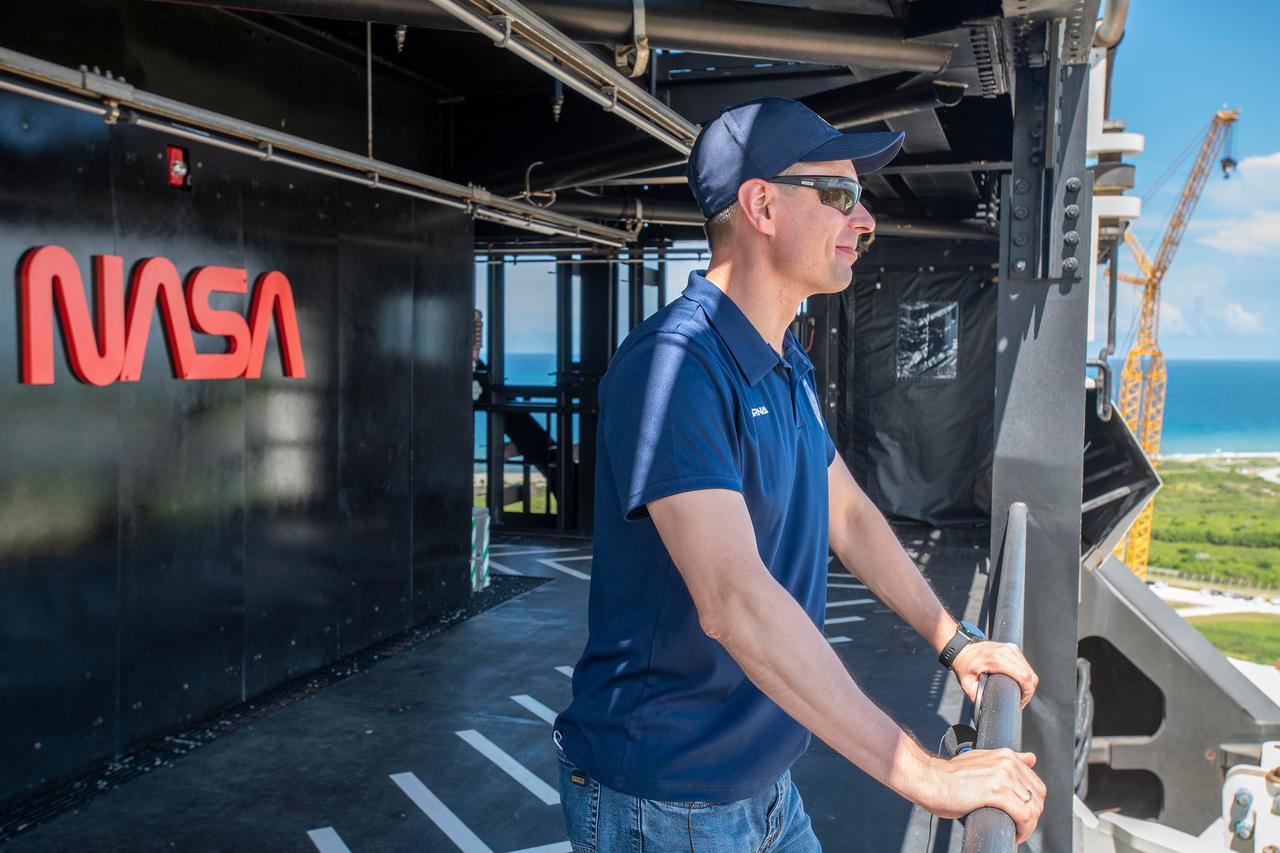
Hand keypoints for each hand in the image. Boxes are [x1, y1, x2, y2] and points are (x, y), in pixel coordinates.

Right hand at [920, 748, 1046, 844]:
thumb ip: (1008, 759)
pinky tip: (1014, 834)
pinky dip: (1023, 830)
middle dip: (1033, 817)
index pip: (1036, 785)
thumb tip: (1030, 758)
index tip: (1023, 815)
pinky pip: (1023, 816)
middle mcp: (1007, 764)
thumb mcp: (982, 760)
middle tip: (1020, 827)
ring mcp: (1003, 777)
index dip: (1033, 805)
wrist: (930, 780)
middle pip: (1038, 798)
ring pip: (1033, 808)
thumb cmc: (950, 776)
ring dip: (1028, 826)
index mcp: (1006, 756)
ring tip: (1017, 832)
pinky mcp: (996, 792)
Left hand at [950, 640, 1037, 708]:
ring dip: (1028, 683)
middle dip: (1028, 691)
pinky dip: (1025, 674)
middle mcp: (1006, 651)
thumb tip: (986, 707)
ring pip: (1029, 669)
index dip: (1027, 692)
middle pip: (1029, 674)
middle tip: (1020, 700)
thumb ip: (976, 697)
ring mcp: (1010, 648)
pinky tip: (1018, 681)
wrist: (961, 648)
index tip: (1020, 701)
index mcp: (996, 659)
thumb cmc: (963, 663)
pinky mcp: (1012, 648)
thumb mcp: (966, 683)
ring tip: (1019, 692)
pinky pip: (1025, 664)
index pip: (1024, 676)